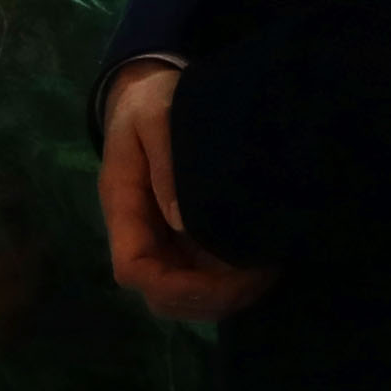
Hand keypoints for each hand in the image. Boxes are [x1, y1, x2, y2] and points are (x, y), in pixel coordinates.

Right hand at [97, 61, 276, 322]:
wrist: (150, 92)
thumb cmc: (151, 102)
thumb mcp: (156, 115)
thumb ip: (166, 160)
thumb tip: (182, 220)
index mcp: (123, 206)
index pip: (134, 268)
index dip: (174, 287)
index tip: (223, 279)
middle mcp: (142, 233)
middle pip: (163, 295)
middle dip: (209, 298)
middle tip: (259, 276)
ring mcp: (166, 239)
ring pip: (187, 294)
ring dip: (225, 296)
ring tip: (267, 272)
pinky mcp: (189, 237)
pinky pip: (206, 277)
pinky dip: (233, 283)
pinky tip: (264, 264)